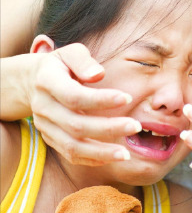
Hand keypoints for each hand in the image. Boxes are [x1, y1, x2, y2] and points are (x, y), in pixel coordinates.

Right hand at [29, 43, 139, 165]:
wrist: (33, 81)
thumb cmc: (62, 64)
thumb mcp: (71, 52)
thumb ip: (83, 61)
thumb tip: (99, 74)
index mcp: (48, 81)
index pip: (75, 96)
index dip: (101, 99)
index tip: (128, 98)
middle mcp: (43, 107)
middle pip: (75, 125)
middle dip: (108, 128)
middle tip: (136, 126)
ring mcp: (44, 126)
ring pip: (71, 146)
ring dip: (100, 152)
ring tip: (125, 154)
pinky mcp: (49, 138)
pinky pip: (69, 154)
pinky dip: (90, 159)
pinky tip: (110, 157)